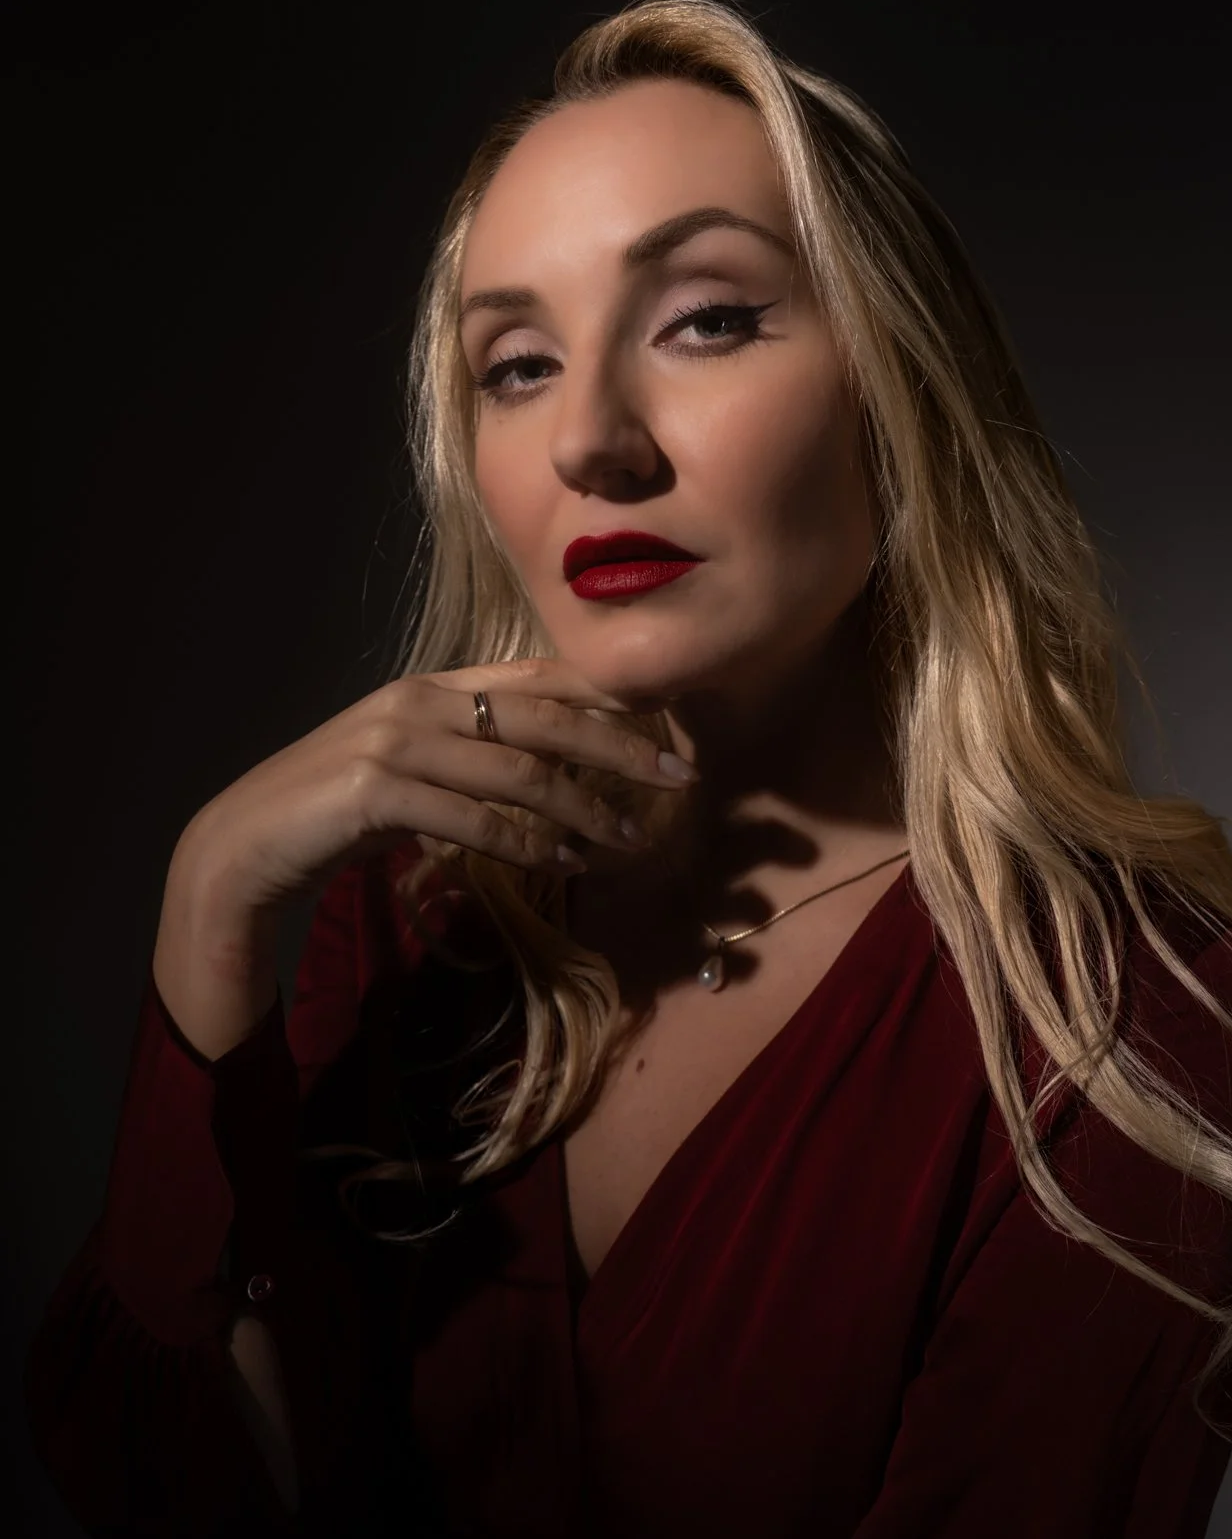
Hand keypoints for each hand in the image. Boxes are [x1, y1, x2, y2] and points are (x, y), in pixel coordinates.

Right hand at [153, 659, 692, 1058]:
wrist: (245, 846)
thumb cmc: (338, 815)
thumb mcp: (415, 772)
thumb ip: (476, 761)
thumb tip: (557, 777)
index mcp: (434, 688)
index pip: (538, 679)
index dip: (608, 697)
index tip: (671, 722)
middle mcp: (419, 702)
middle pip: (542, 716)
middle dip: (619, 744)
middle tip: (679, 775)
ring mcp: (394, 743)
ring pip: (515, 769)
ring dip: (583, 806)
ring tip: (630, 836)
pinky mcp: (374, 792)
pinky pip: (470, 817)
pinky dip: (524, 840)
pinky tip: (563, 859)